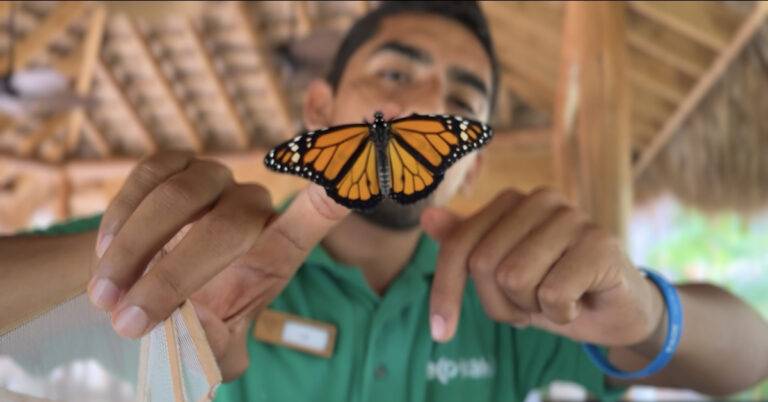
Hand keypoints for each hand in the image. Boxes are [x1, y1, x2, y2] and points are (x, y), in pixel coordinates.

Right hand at [88, 151, 347, 379]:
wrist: (145, 293)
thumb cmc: (193, 321)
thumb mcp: (213, 348)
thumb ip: (219, 348)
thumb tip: (212, 340)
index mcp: (276, 250)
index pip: (317, 214)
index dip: (334, 192)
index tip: (350, 177)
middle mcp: (251, 207)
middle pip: (231, 224)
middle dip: (175, 276)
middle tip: (129, 322)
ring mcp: (214, 179)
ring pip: (182, 195)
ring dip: (136, 251)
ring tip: (106, 298)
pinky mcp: (174, 164)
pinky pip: (150, 173)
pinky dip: (121, 216)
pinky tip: (104, 255)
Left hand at [422, 187, 663, 346]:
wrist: (617, 311)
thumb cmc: (554, 288)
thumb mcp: (501, 275)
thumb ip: (465, 245)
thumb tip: (428, 216)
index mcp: (512, 201)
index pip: (459, 246)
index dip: (445, 292)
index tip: (441, 331)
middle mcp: (541, 199)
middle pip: (483, 264)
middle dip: (500, 304)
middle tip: (530, 306)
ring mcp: (573, 217)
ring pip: (514, 278)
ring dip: (531, 308)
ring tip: (556, 301)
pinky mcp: (600, 243)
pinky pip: (551, 294)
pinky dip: (560, 314)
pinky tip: (579, 302)